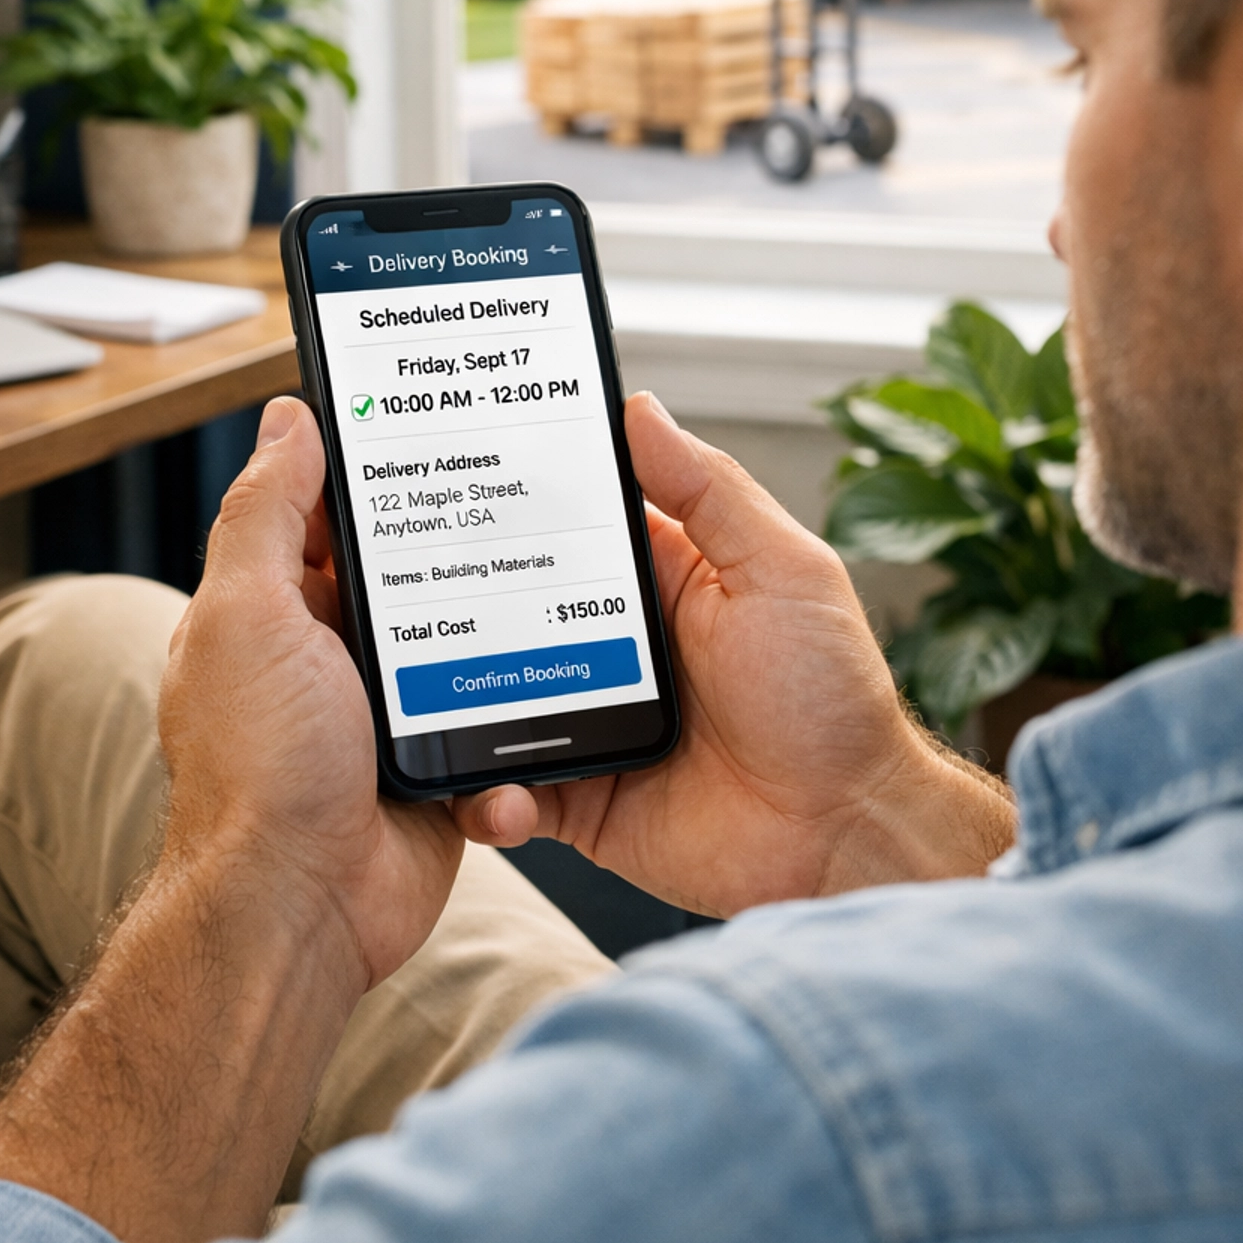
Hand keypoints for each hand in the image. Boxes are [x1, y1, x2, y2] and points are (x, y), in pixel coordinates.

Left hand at [0, 398, 462, 1242]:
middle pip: (409, 575)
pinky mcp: (438, 768)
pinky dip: (513, 710)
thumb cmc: (255, 771)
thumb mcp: (247, 614)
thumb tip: (285, 421)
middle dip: (458, 543)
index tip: (429, 417)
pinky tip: (540, 678)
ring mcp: (386, 714)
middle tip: (522, 486)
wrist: (302, 908)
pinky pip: (492, 720)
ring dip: (498, 625)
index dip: (371, 468)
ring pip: (462, 642)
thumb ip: (266, 514)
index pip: (326, 516)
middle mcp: (328, 658)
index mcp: (273, 612)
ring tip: (554, 575)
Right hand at [453, 395, 1013, 918]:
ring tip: (420, 695)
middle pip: (507, 611)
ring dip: (450, 699)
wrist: (845, 833)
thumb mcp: (782, 571)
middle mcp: (613, 649)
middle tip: (397, 586)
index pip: (567, 526)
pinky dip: (482, 796)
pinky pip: (504, 795)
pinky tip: (496, 791)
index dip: (513, 500)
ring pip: (488, 700)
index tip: (456, 468)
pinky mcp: (579, 801)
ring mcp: (590, 725)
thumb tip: (641, 409)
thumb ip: (710, 492)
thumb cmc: (832, 700)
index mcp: (660, 582)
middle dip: (451, 599)